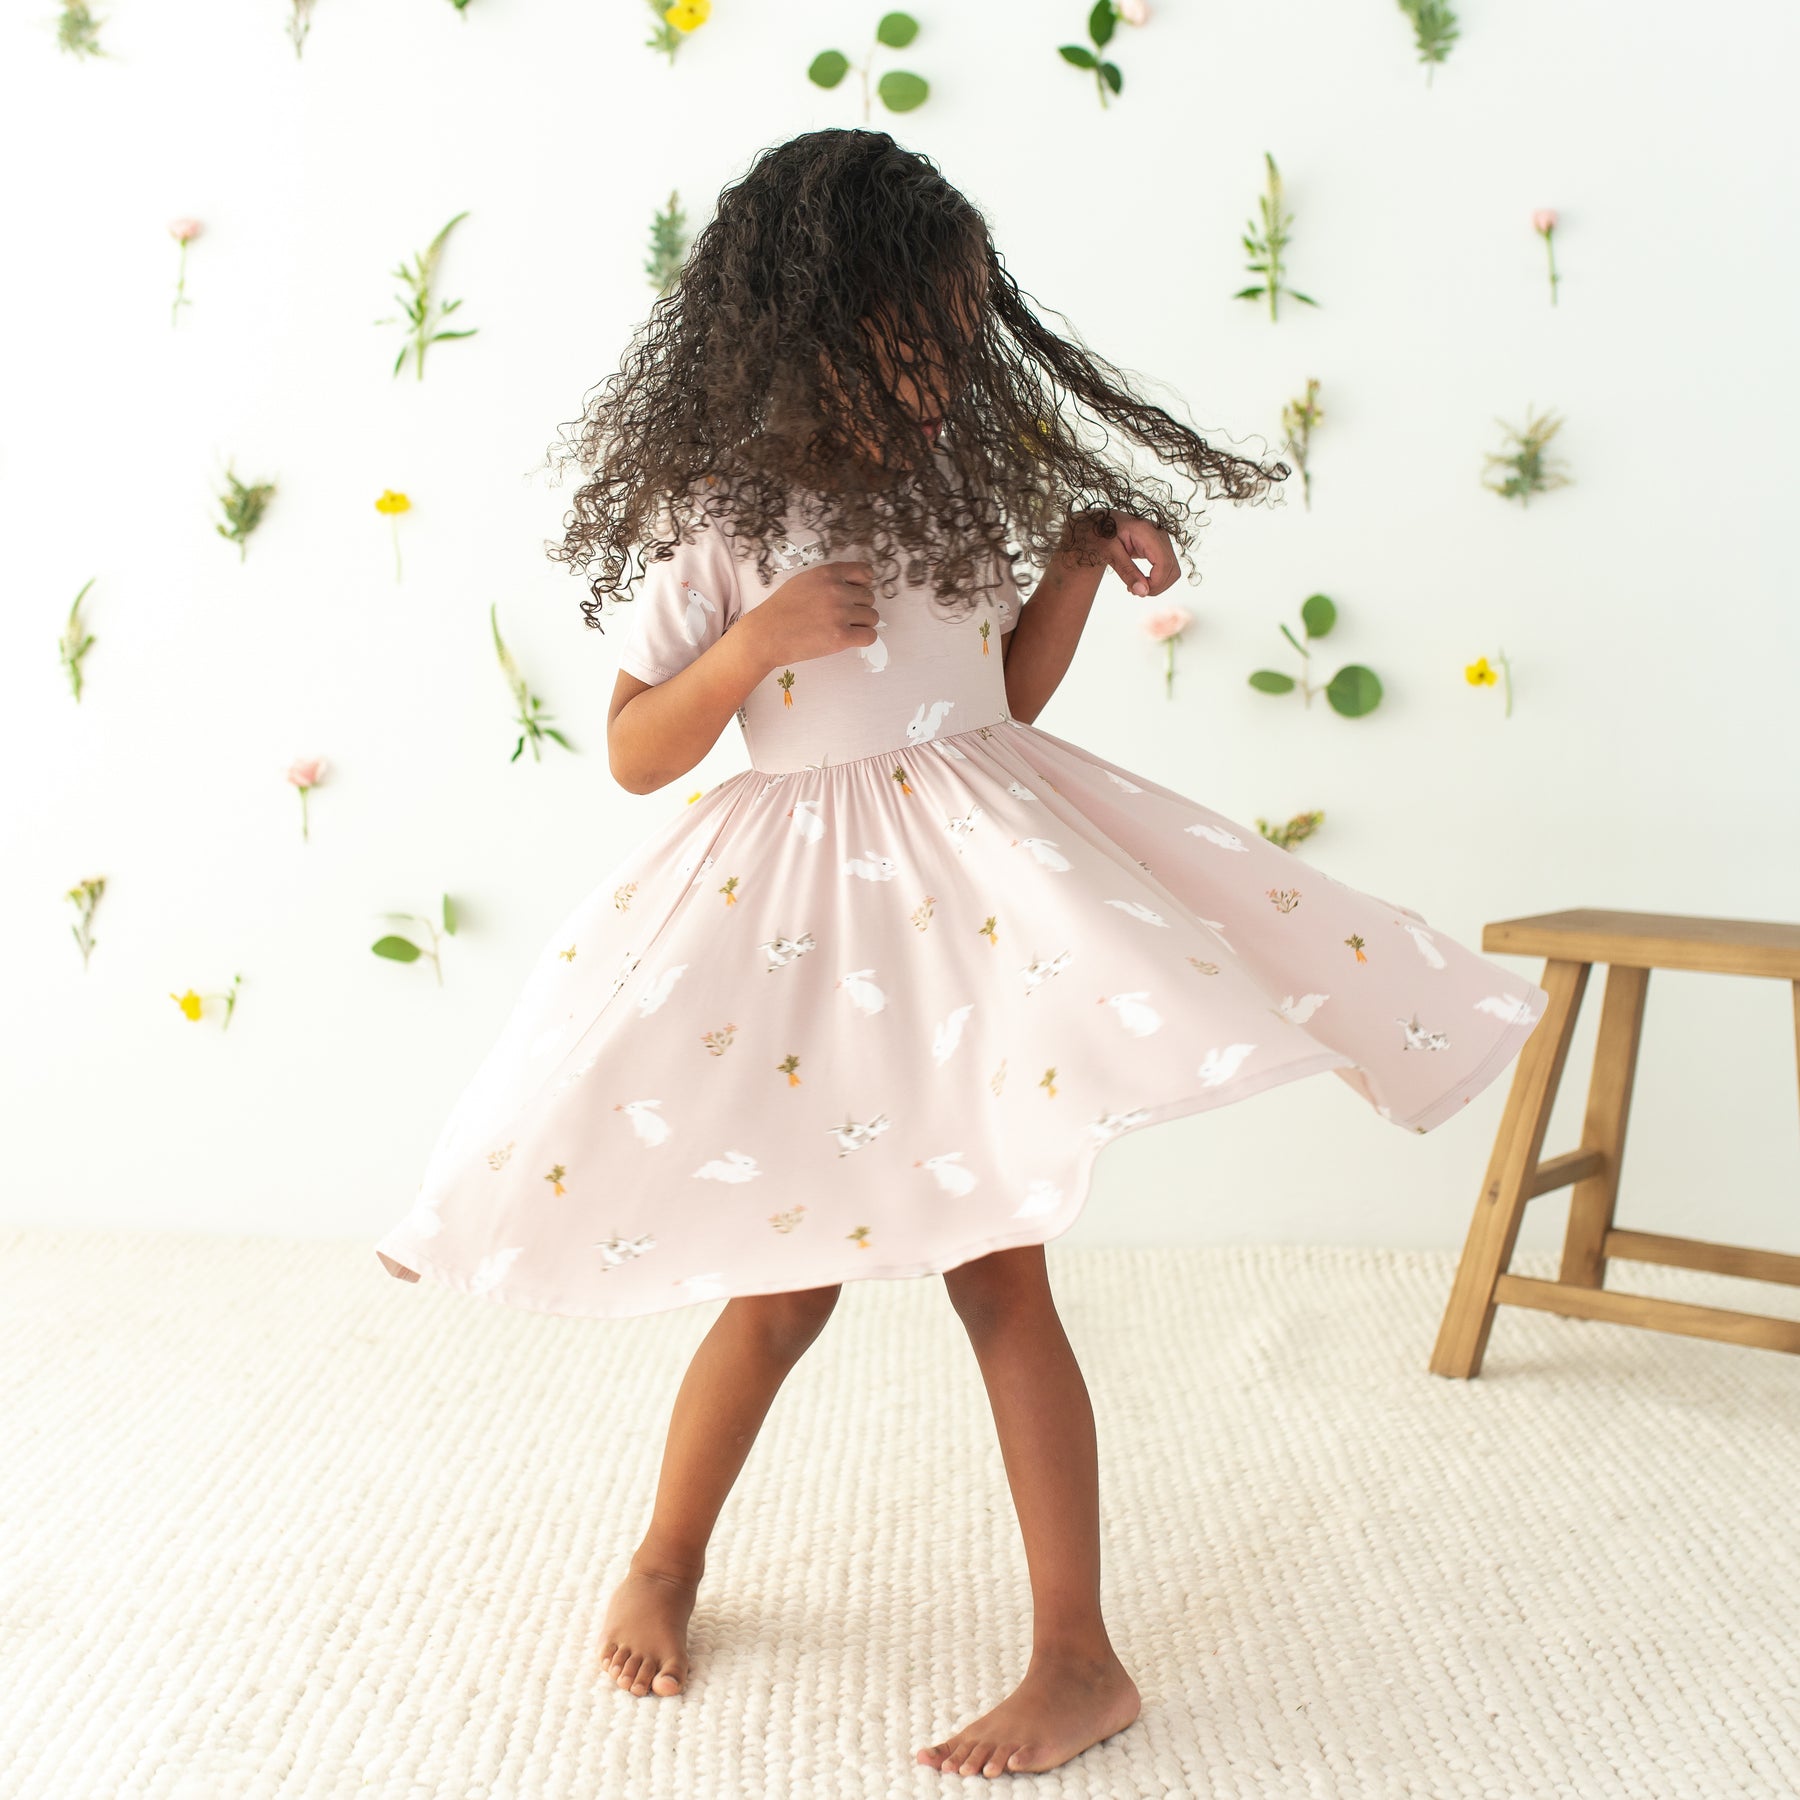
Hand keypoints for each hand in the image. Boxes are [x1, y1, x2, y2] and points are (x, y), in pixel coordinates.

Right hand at [747, 559, 880, 664]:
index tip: (856, 594)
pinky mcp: (841, 637)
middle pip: (869, 597)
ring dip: (862, 624)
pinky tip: (848, 639)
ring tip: (843, 628)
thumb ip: (829, 580)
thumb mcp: (804, 581)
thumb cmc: (781, 610)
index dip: (863, 584)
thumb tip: (856, 584)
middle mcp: (836, 590)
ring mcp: (839, 614)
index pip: (865, 572)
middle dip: (859, 607)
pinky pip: (869, 636)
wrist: (766, 634)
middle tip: (841, 617)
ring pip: (872, 617)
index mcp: (827, 574)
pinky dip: (863, 638)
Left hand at [1063, 509, 1180, 598]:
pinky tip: (1140, 580)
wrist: (1100, 522)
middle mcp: (1159, 534)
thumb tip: (1143, 592)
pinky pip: (1167, 567)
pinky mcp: (1161, 545)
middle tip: (1134, 591)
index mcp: (1146, 532)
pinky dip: (1157, 578)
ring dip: (1157, 584)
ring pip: (1173, 570)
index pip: (1164, 564)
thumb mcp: (1109, 553)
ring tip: (1135, 586)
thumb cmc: (1102, 534)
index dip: (1155, 584)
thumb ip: (1126, 572)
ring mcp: (1162, 539)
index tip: (1137, 591)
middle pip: (1172, 569)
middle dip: (1156, 586)